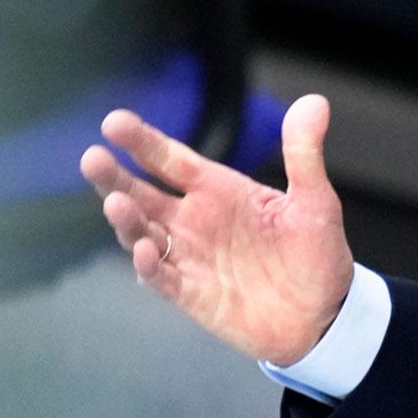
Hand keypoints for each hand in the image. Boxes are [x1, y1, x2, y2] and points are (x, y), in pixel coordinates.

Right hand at [81, 95, 354, 365]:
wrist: (325, 316)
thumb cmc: (316, 253)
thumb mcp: (315, 200)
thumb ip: (304, 153)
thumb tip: (315, 101)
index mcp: (218, 189)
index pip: (170, 159)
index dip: (142, 141)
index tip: (113, 122)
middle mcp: (195, 220)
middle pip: (142, 193)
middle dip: (114, 177)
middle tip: (92, 159)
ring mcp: (189, 257)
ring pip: (143, 233)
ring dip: (127, 220)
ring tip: (115, 204)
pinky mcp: (192, 295)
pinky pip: (163, 278)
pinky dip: (149, 267)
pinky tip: (144, 252)